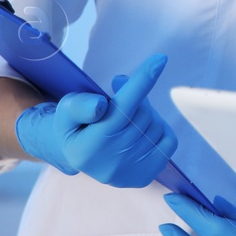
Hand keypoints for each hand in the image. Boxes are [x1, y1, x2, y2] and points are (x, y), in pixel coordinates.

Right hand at [13, 53, 176, 186]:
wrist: (80, 156)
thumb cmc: (73, 125)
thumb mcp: (65, 111)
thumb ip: (79, 106)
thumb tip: (101, 105)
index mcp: (86, 148)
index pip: (121, 109)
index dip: (141, 82)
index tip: (160, 59)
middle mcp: (109, 164)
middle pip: (142, 114)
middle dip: (137, 97)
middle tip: (123, 95)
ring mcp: (130, 173)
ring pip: (156, 125)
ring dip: (147, 113)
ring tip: (127, 116)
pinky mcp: (146, 176)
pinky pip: (169, 140)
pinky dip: (160, 129)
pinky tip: (141, 129)